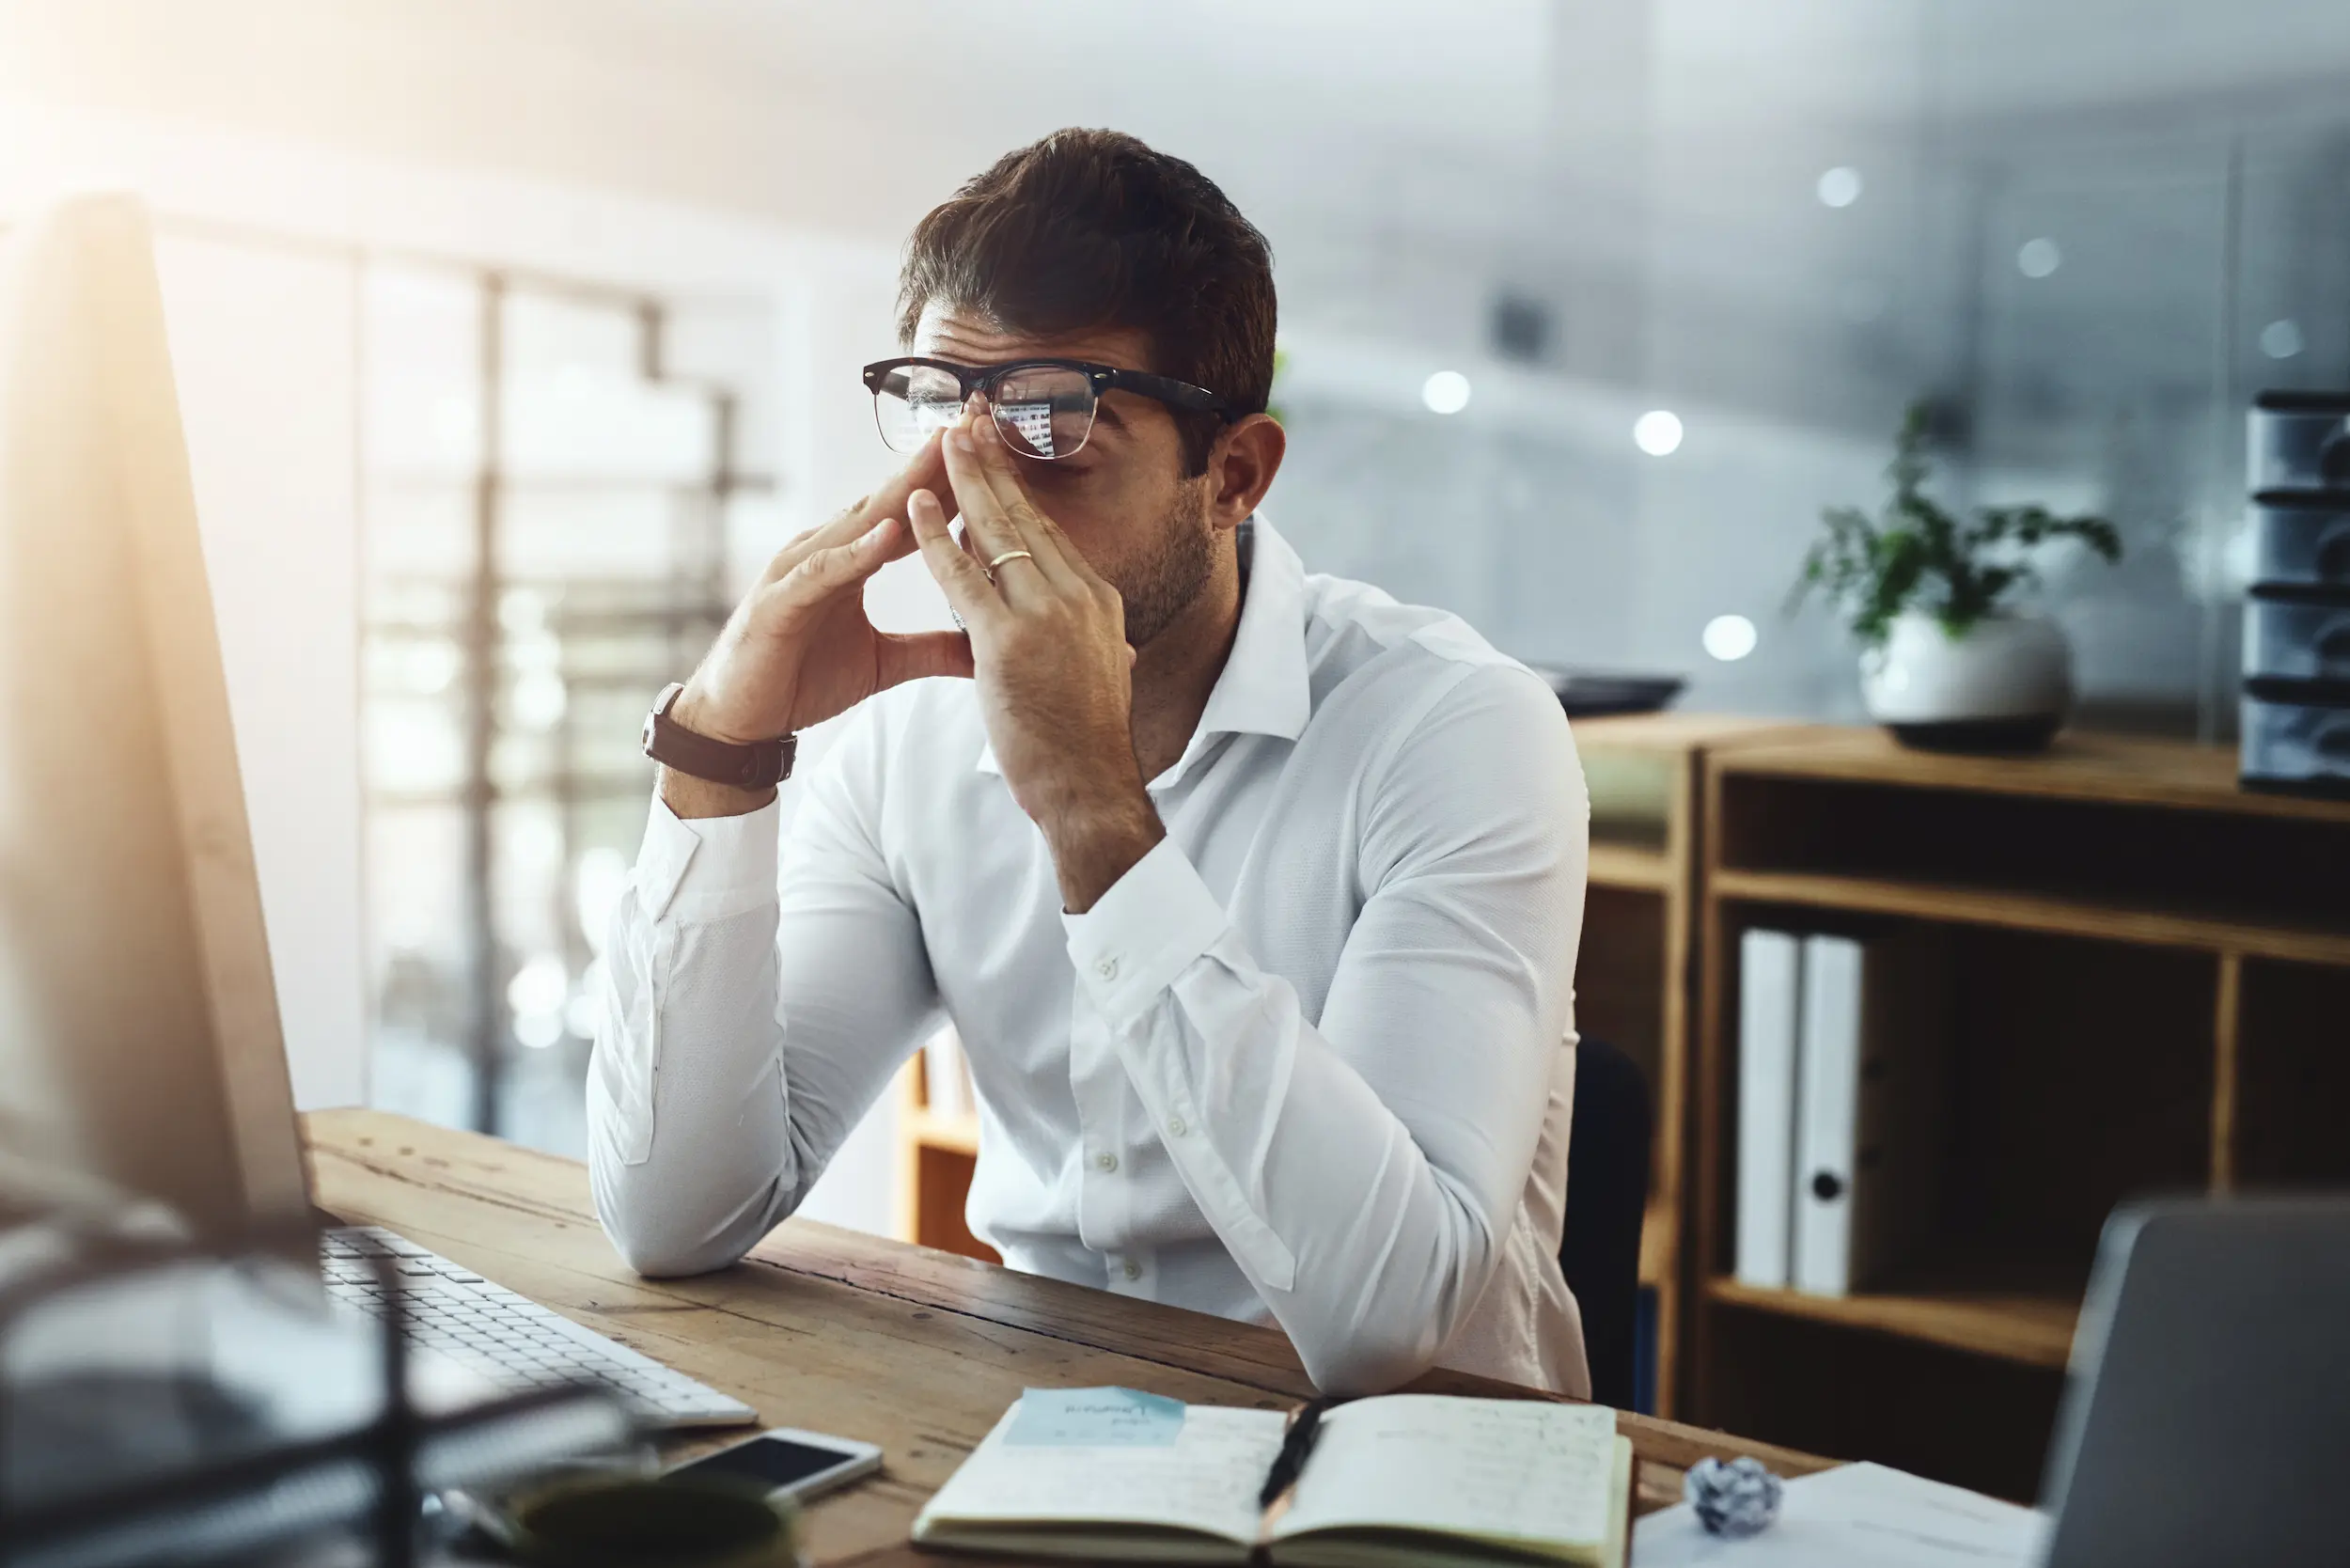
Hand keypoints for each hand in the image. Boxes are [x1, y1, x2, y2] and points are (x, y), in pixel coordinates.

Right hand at [664, 433, 974, 817]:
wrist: (742, 721)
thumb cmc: (803, 680)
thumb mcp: (885, 662)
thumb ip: (932, 648)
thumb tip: (982, 648)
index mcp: (853, 557)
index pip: (912, 510)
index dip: (953, 479)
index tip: (995, 446)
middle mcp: (827, 551)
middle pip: (889, 499)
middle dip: (933, 460)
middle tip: (974, 418)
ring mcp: (800, 571)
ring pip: (858, 523)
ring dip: (900, 490)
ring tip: (941, 457)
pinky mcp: (780, 602)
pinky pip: (823, 573)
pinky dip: (856, 553)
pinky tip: (887, 533)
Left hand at [907, 401, 1164, 910]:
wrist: (1090, 789)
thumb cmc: (1086, 744)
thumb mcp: (1095, 673)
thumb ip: (1087, 641)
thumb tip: (1093, 629)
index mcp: (1096, 601)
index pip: (1049, 530)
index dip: (1018, 488)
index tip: (995, 453)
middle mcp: (1076, 597)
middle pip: (1025, 516)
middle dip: (991, 465)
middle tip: (965, 420)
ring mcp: (1043, 617)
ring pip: (995, 533)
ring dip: (961, 482)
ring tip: (938, 440)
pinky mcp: (1006, 642)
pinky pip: (961, 577)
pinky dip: (932, 538)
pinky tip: (909, 508)